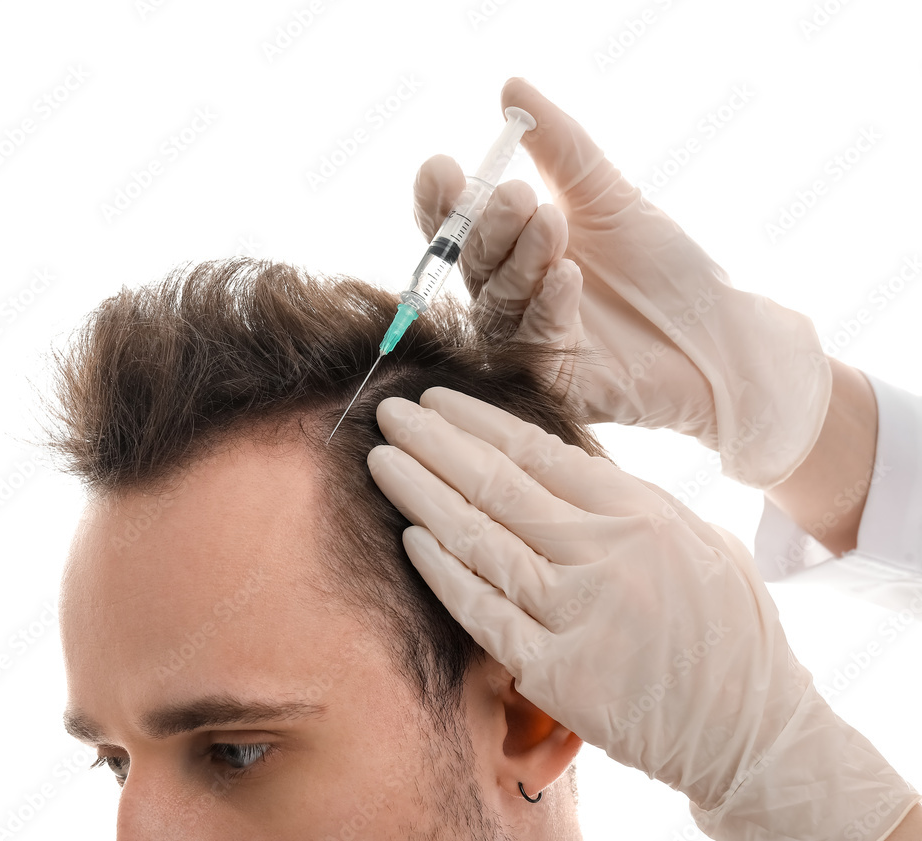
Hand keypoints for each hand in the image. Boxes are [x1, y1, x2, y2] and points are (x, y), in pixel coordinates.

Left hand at [368, 387, 917, 839]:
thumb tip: (545, 460)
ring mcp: (580, 616)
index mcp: (640, 513)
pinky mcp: (559, 674)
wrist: (754, 731)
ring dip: (421, 495)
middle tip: (389, 414)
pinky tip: (410, 538)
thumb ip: (620, 501)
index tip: (435, 400)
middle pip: (496, 485)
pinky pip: (483, 612)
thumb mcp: (690, 538)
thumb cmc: (725, 628)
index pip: (537, 450)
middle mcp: (606, 556)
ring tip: (382, 462)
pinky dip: (443, 573)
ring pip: (479, 541)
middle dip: (433, 444)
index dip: (476, 421)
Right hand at [414, 78, 830, 487]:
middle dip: (488, 227)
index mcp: (513, 251)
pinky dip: (549, 306)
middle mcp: (510, 296)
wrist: (717, 331)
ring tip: (549, 221)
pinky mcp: (552, 382)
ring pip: (500, 300)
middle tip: (516, 195)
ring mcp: (527, 341)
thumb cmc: (663, 266)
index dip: (442, 202)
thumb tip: (513, 89)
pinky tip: (567, 275)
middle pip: (474, 263)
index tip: (442, 168)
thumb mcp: (611, 196)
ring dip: (521, 259)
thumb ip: (561, 148)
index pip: (458, 227)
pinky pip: (536, 343)